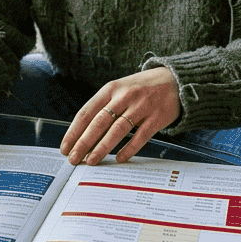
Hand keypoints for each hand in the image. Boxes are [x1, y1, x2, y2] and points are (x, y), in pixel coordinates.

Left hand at [60, 67, 180, 164]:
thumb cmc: (141, 88)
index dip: (74, 132)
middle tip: (74, 159)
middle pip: (99, 122)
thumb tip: (83, 135)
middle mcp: (124, 96)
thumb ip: (104, 107)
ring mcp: (141, 106)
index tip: (65, 147)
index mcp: (111, 89)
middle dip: (84, 143)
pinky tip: (119, 159)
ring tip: (91, 160)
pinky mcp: (157, 117)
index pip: (86, 112)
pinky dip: (129, 149)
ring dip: (102, 147)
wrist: (175, 80)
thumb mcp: (120, 89)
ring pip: (117, 130)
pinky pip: (140, 136)